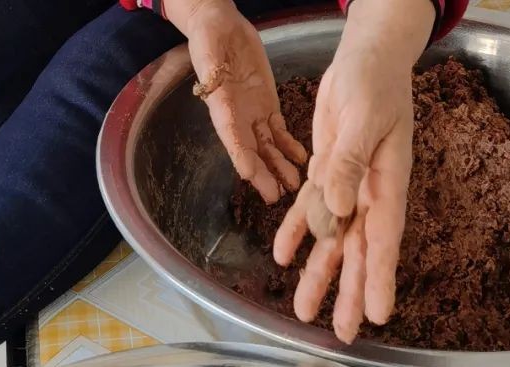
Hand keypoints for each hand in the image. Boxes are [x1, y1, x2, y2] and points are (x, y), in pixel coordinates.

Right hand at [170, 0, 305, 202]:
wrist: (220, 26)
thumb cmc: (209, 37)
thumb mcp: (208, 52)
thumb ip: (212, 71)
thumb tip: (213, 83)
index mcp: (220, 108)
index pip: (231, 138)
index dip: (241, 158)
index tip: (251, 177)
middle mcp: (237, 118)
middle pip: (251, 151)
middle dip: (263, 174)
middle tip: (275, 197)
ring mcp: (253, 114)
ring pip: (268, 147)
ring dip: (280, 166)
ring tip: (295, 184)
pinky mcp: (267, 105)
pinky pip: (279, 131)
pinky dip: (289, 146)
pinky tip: (301, 159)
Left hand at [272, 0, 435, 343]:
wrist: (365, 60)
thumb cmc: (374, 84)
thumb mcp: (362, 118)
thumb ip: (349, 165)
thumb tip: (338, 212)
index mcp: (386, 185)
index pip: (383, 242)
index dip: (379, 280)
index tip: (378, 316)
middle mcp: (369, 196)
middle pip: (358, 254)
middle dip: (350, 294)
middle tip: (344, 335)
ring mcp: (348, 189)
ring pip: (331, 242)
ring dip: (318, 275)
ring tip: (303, 313)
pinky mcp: (327, 175)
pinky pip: (310, 212)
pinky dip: (295, 233)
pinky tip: (281, 257)